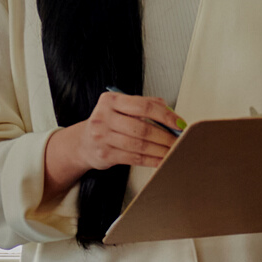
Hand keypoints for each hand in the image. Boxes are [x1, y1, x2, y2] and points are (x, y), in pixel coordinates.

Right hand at [48, 91, 180, 180]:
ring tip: (173, 151)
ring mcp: (103, 137)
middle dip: (166, 136)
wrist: (83, 143)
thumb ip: (145, 106)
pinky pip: (134, 158)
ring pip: (140, 145)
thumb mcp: (120, 108)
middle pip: (143, 128)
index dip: (165, 115)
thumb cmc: (107, 123)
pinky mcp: (105, 154)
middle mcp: (104, 117)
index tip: (179, 123)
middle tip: (179, 140)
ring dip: (161, 150)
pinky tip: (161, 160)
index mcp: (110, 100)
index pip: (144, 106)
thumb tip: (171, 113)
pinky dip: (152, 160)